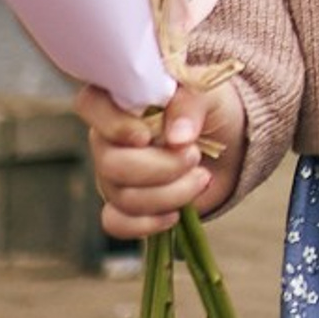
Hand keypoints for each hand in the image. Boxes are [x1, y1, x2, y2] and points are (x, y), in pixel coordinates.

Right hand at [75, 76, 246, 239]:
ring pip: (122, 197)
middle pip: (110, 164)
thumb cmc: (210, 109)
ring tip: (201, 177)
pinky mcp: (124, 205)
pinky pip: (117, 224)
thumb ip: (189, 106)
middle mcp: (109, 137)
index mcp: (121, 99)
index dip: (114, 126)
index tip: (146, 136)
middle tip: (195, 156)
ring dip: (170, 193)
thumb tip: (177, 138)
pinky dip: (148, 223)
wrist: (228, 143)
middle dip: (161, 168)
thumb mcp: (207, 94)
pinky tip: (176, 213)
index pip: (90, 104)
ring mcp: (113, 174)